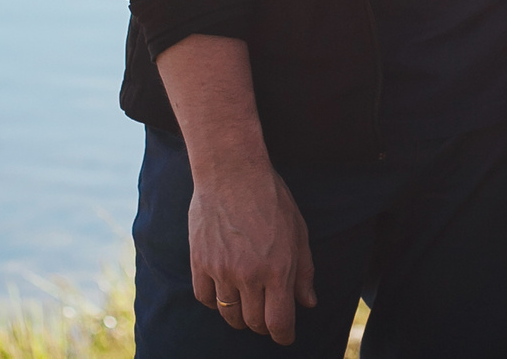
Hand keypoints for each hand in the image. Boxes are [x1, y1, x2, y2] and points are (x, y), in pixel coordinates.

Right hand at [188, 159, 316, 343]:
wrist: (232, 171)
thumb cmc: (271, 198)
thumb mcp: (298, 231)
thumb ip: (304, 271)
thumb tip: (307, 303)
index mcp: (278, 269)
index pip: (279, 323)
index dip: (284, 336)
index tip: (285, 336)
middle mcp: (249, 275)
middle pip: (254, 323)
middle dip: (263, 324)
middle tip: (267, 315)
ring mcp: (221, 270)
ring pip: (229, 314)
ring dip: (240, 315)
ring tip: (246, 304)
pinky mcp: (199, 262)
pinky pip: (205, 298)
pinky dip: (215, 301)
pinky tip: (224, 290)